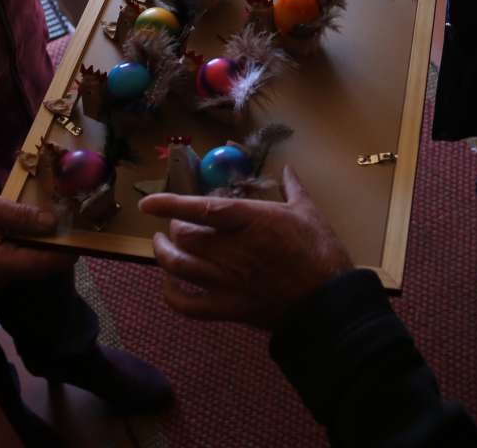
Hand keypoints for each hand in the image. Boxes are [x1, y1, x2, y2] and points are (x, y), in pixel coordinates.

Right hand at [0, 178, 75, 286]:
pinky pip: (22, 253)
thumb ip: (21, 217)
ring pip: (33, 259)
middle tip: (80, 219)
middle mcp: (1, 273)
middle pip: (42, 265)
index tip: (87, 233)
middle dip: (62, 245)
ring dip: (49, 241)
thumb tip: (53, 223)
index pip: (44, 265)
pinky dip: (35, 239)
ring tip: (66, 217)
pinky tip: (43, 221)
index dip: (68, 251)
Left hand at [141, 166, 353, 329]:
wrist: (329, 302)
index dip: (170, 204)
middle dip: (174, 228)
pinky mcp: (228, 308)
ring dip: (164, 254)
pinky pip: (187, 305)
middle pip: (185, 237)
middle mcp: (231, 250)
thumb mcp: (309, 212)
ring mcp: (227, 282)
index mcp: (250, 222)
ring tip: (161, 245)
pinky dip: (171, 294)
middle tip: (177, 224)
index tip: (148, 203)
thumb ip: (293, 188)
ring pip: (179, 267)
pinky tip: (170, 283)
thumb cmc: (321, 253)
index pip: (200, 209)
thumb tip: (288, 168)